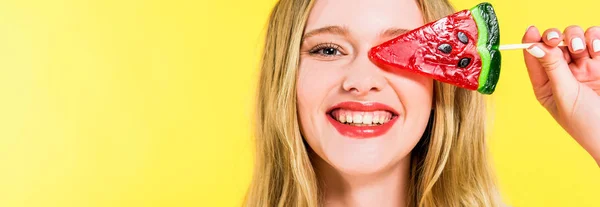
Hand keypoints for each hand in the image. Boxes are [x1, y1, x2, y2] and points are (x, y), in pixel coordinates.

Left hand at [522, 25, 599, 165]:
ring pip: (575, 38)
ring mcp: (585, 67)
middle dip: (554, 37)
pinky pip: (596, 40)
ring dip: (577, 37)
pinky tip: (598, 50)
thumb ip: (552, 68)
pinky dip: (596, 39)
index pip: (534, 57)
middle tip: (557, 40)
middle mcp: (564, 74)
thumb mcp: (565, 95)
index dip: (531, 41)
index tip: (532, 30)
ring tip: (584, 50)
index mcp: (546, 85)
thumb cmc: (587, 124)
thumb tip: (533, 46)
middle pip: (553, 43)